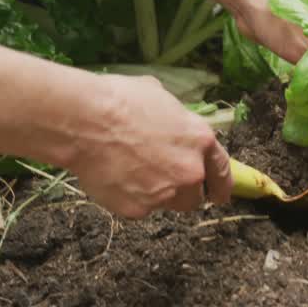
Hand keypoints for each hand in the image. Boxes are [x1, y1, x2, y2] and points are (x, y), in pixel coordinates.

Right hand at [66, 74, 231, 218]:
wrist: (85, 121)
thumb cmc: (122, 101)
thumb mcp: (162, 99)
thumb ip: (176, 121)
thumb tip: (170, 123)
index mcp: (201, 140)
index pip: (222, 171)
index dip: (221, 185)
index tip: (220, 195)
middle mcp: (190, 171)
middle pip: (196, 196)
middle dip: (184, 191)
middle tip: (163, 180)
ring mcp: (165, 194)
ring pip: (169, 205)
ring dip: (160, 197)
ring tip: (136, 176)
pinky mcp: (137, 209)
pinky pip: (139, 208)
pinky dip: (130, 199)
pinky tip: (115, 179)